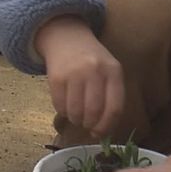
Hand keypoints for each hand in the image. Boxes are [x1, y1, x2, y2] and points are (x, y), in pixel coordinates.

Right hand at [35, 16, 123, 135]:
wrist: (67, 38)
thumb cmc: (92, 61)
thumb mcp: (109, 72)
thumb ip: (111, 98)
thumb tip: (102, 131)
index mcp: (113, 71)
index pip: (114, 107)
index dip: (107, 126)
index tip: (100, 133)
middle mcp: (94, 71)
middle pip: (93, 112)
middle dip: (89, 124)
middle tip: (87, 124)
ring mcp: (74, 73)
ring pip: (75, 111)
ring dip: (75, 120)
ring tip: (76, 115)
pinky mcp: (56, 77)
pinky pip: (59, 106)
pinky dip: (62, 112)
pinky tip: (66, 106)